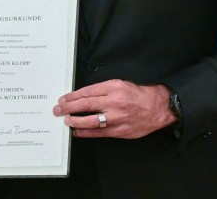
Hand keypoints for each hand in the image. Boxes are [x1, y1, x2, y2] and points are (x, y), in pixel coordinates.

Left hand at [53, 79, 176, 138]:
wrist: (157, 108)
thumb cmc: (137, 95)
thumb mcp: (119, 83)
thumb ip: (102, 89)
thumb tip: (83, 95)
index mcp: (112, 87)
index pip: (87, 92)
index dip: (72, 96)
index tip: (63, 99)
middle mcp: (114, 102)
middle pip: (86, 105)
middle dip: (69, 107)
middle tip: (58, 109)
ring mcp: (117, 118)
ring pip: (91, 120)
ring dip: (75, 121)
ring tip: (66, 120)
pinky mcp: (120, 131)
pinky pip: (99, 132)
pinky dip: (86, 132)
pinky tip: (77, 131)